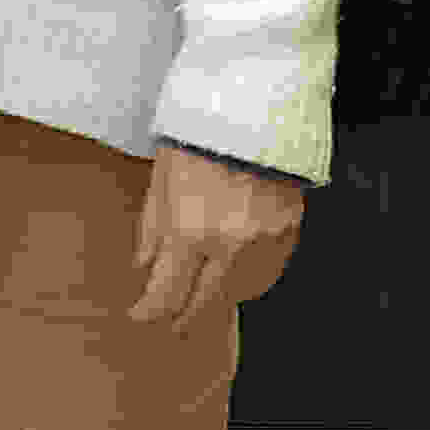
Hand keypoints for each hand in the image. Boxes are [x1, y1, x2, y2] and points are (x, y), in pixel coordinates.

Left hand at [129, 142, 304, 328]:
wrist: (254, 106)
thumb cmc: (200, 133)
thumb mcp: (161, 177)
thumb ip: (152, 228)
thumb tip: (145, 267)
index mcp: (190, 228)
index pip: (167, 293)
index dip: (150, 311)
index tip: (140, 315)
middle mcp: (230, 243)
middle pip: (205, 304)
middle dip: (185, 317)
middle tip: (174, 323)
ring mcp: (264, 240)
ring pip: (241, 292)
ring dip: (219, 297)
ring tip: (204, 291)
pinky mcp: (289, 230)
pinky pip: (268, 271)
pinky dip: (250, 277)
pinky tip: (236, 270)